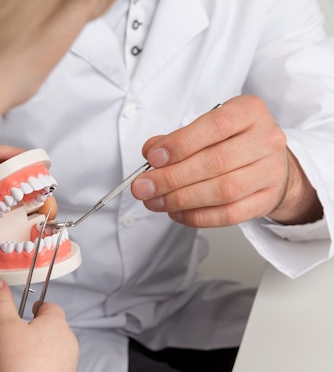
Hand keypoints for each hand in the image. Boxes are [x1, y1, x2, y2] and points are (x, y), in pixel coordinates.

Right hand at [0, 279, 77, 371]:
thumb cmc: (19, 366)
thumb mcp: (3, 326)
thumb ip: (0, 301)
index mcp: (57, 324)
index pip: (49, 307)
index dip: (32, 308)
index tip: (21, 313)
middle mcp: (67, 344)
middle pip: (37, 333)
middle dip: (12, 339)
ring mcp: (66, 366)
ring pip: (35, 354)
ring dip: (13, 357)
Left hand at [131, 95, 322, 226]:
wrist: (268, 162)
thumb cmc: (231, 141)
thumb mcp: (205, 128)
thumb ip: (177, 138)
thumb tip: (151, 153)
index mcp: (249, 112)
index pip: (216, 126)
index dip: (181, 144)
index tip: (152, 158)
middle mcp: (266, 140)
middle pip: (216, 162)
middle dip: (172, 177)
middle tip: (143, 187)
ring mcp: (270, 172)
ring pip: (223, 191)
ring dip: (181, 199)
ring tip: (155, 201)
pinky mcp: (267, 200)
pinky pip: (229, 214)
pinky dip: (197, 216)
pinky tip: (176, 212)